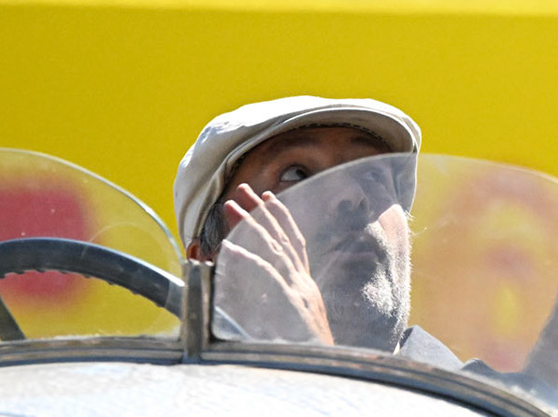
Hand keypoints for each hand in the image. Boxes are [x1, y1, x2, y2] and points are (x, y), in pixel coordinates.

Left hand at [214, 185, 334, 344]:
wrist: (326, 367)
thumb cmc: (306, 351)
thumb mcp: (292, 323)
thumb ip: (277, 305)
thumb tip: (255, 292)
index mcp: (304, 285)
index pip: (293, 243)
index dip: (281, 218)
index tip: (267, 197)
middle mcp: (303, 282)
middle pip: (281, 239)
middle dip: (260, 212)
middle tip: (241, 190)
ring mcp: (299, 291)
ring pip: (273, 250)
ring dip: (250, 226)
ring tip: (231, 207)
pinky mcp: (292, 305)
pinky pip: (267, 278)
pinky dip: (249, 261)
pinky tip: (231, 249)